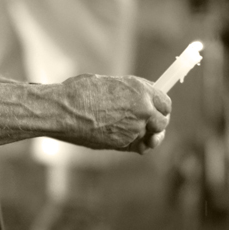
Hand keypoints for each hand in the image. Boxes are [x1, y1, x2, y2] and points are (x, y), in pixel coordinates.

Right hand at [56, 74, 170, 154]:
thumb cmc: (79, 92)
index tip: (155, 110)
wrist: (63, 110)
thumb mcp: (109, 83)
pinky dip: (132, 144)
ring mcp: (134, 128)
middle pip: (162, 122)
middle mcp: (143, 109)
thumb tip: (138, 99)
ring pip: (150, 136)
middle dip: (156, 124)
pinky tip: (122, 138)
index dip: (160, 107)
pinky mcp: (122, 143)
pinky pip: (135, 145)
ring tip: (132, 132)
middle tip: (148, 124)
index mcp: (140, 90)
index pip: (165, 103)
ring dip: (145, 136)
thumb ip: (130, 92)